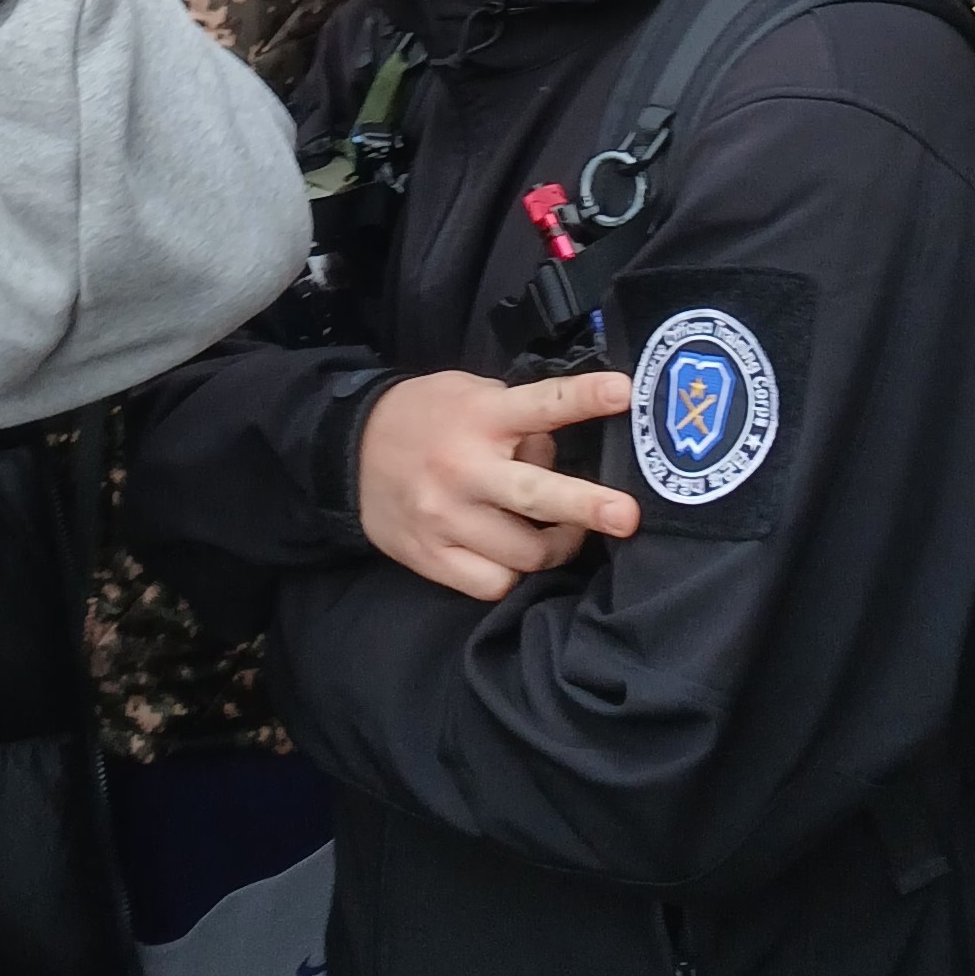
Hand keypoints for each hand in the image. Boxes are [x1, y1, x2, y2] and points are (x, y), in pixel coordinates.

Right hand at [354, 367, 637, 600]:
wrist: (347, 452)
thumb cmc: (426, 417)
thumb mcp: (470, 394)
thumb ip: (517, 416)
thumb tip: (560, 451)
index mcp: (479, 417)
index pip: (540, 404)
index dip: (583, 398)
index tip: (624, 393)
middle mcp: (463, 469)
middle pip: (534, 495)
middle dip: (586, 507)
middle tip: (627, 516)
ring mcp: (446, 518)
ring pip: (524, 553)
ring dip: (557, 546)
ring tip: (564, 534)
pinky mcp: (431, 557)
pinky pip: (493, 583)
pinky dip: (513, 573)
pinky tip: (514, 556)